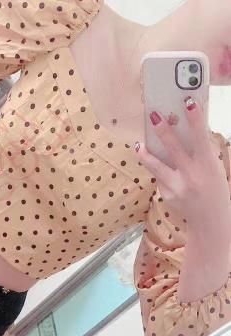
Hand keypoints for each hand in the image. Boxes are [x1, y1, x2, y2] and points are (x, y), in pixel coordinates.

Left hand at [135, 97, 230, 228]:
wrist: (209, 218)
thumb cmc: (213, 186)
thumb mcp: (213, 167)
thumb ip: (201, 151)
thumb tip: (185, 128)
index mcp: (207, 165)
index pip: (200, 137)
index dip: (195, 119)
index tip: (188, 102)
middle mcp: (191, 175)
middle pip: (173, 149)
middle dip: (163, 131)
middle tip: (153, 116)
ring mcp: (177, 187)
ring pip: (156, 167)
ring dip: (146, 154)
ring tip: (138, 144)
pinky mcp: (166, 195)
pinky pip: (159, 178)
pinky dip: (159, 171)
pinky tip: (161, 170)